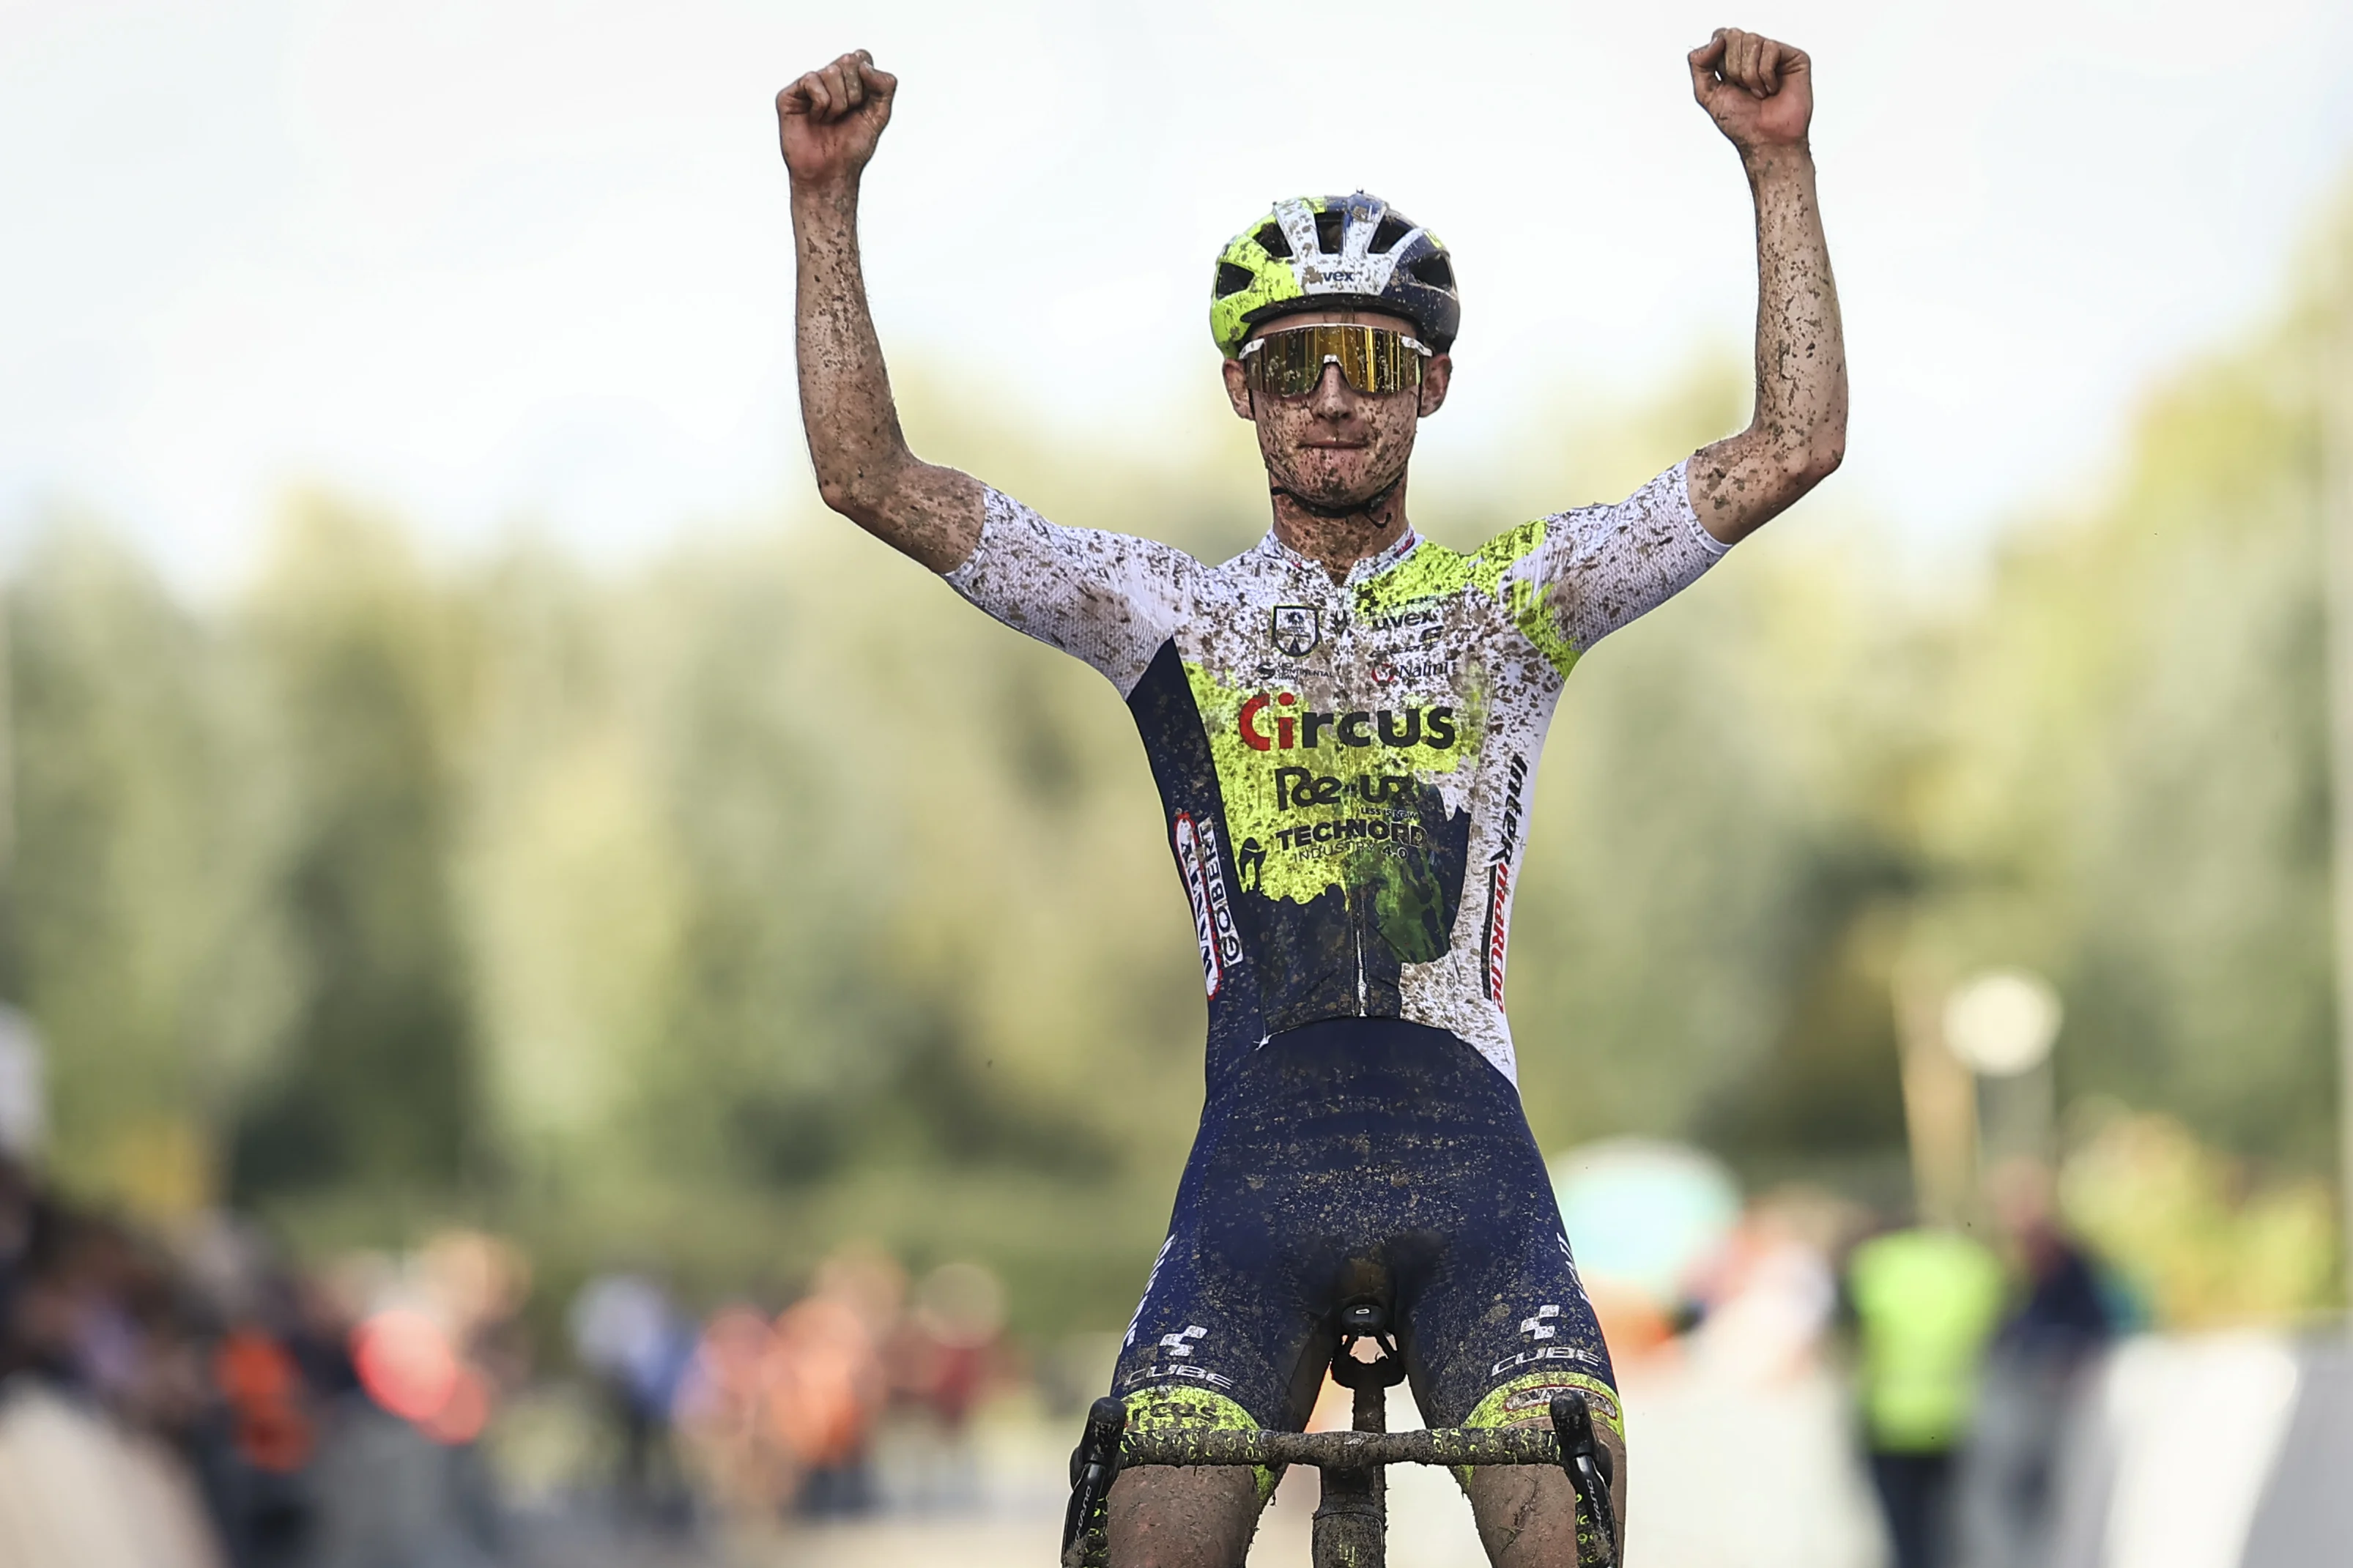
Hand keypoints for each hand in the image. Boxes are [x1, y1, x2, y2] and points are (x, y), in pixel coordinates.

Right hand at [778, 50, 896, 186]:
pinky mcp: (790, 94)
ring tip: (830, 120)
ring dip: (838, 103)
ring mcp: (809, 85)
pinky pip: (812, 81)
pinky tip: (815, 119)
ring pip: (832, 71)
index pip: (862, 57)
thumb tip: (863, 64)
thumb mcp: (879, 115)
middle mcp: (829, 79)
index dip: (868, 80)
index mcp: (850, 80)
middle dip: (854, 94)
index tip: (863, 105)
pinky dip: (821, 105)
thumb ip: (885, 86)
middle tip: (845, 116)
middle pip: (849, 61)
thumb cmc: (852, 147)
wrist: (831, 173)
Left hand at [1688, 29, 1810, 155]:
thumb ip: (1699, 64)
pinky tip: (1772, 89)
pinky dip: (1766, 75)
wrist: (1766, 141)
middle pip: (1732, 35)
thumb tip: (1717, 39)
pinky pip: (1770, 48)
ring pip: (1751, 40)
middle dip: (1732, 68)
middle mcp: (1754, 53)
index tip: (1725, 81)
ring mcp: (1774, 54)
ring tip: (1758, 93)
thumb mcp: (1707, 94)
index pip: (1720, 35)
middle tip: (1743, 90)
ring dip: (1749, 75)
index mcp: (1733, 58)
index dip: (1718, 57)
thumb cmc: (1740, 122)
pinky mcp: (1793, 57)